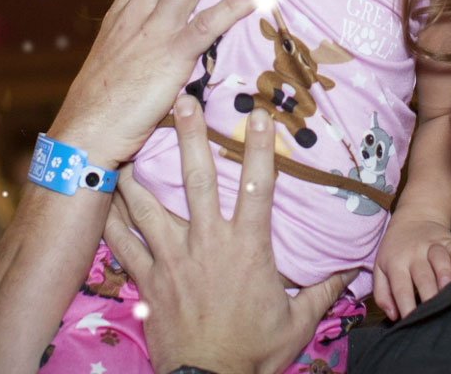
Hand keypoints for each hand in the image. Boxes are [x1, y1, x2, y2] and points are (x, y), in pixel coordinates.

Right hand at [48, 0, 257, 165]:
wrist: (82, 135)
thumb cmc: (101, 101)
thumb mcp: (115, 54)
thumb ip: (136, 29)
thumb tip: (156, 17)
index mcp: (124, 9)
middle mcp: (137, 12)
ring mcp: (152, 33)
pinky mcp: (168, 59)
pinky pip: (206, 25)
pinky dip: (234, 6)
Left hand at [106, 96, 351, 373]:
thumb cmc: (254, 352)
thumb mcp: (297, 322)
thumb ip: (322, 291)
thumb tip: (352, 269)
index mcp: (247, 247)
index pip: (258, 186)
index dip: (259, 147)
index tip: (258, 112)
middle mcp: (208, 242)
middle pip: (198, 179)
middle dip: (190, 137)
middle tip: (183, 101)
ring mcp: (173, 258)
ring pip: (150, 205)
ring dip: (139, 171)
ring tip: (126, 140)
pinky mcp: (148, 279)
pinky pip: (123, 243)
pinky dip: (110, 219)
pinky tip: (99, 196)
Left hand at [372, 209, 450, 319]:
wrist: (413, 219)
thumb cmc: (396, 251)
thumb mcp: (381, 268)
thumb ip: (382, 293)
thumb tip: (393, 316)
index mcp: (396, 263)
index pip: (400, 288)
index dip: (406, 306)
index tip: (411, 322)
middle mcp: (414, 254)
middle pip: (422, 276)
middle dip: (428, 295)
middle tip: (433, 313)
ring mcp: (431, 245)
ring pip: (439, 259)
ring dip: (443, 273)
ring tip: (447, 289)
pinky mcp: (448, 240)